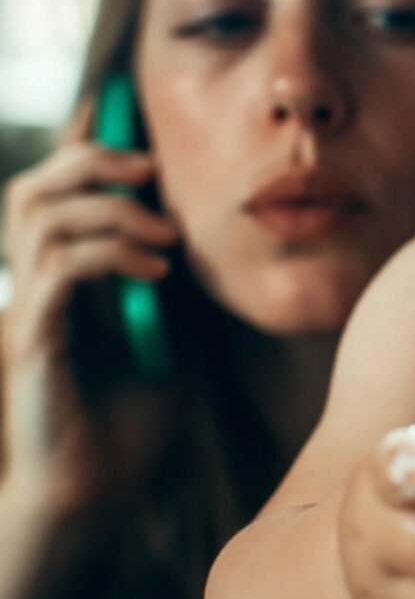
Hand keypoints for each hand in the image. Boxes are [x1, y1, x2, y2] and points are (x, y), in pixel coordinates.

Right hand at [1, 101, 177, 512]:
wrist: (97, 493)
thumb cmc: (130, 414)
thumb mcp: (168, 329)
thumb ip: (172, 279)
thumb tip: (203, 229)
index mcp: (62, 274)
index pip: (57, 189)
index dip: (80, 141)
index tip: (115, 105)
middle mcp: (34, 282)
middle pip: (33, 186)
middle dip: (90, 158)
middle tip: (148, 167)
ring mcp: (27, 309)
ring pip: (40, 216)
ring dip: (110, 208)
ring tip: (166, 234)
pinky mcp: (33, 340)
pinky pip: (58, 269)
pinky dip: (111, 254)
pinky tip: (156, 271)